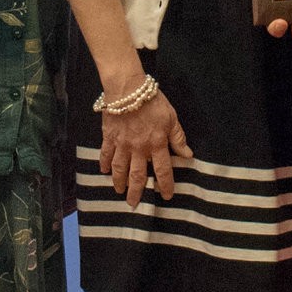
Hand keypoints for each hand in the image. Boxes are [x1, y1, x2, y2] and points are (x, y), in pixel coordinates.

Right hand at [101, 82, 189, 204]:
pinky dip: (104, 163)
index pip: (163, 170)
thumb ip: (178, 138)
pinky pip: (106, 154)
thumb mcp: (171, 118)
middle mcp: (139, 149)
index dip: (165, 185)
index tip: (166, 197)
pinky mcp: (109, 137)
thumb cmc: (153, 101)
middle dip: (136, 191)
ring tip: (119, 192)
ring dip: (119, 182)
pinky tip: (104, 171)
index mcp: (157, 144)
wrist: (128, 88)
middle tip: (134, 204)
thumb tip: (187, 155)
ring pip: (120, 169)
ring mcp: (122, 144)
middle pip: (137, 175)